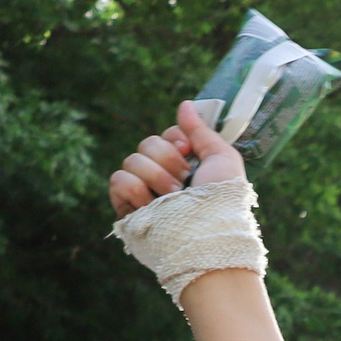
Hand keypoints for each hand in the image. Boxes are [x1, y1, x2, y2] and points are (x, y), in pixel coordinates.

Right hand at [109, 101, 247, 215]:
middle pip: (148, 143)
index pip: (167, 136)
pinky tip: (151, 205)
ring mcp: (144, 193)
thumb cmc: (222, 201)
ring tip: (173, 198)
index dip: (176, 139)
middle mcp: (163, 178)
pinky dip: (135, 189)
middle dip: (168, 160)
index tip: (187, 151)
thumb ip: (202, 131)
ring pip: (132, 160)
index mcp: (185, 166)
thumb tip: (186, 105)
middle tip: (184, 181)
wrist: (207, 235)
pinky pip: (117, 179)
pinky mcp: (127, 208)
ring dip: (156, 177)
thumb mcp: (222, 159)